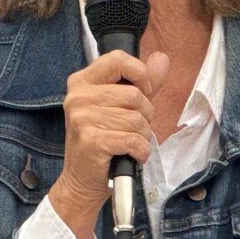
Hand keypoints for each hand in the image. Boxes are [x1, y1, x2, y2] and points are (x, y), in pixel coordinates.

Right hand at [48, 50, 168, 238]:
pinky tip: (131, 155)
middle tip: (133, 128)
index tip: (144, 90)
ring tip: (129, 143)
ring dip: (143, 136)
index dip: (139, 73)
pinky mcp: (92, 141)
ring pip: (137, 119)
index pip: (117, 59)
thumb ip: (142, 82)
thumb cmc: (102, 140)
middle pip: (134, 94)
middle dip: (145, 115)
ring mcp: (82, 118)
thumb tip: (161, 57)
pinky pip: (134, 140)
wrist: (81, 181)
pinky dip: (140, 151)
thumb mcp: (119, 106)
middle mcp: (78, 96)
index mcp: (82, 81)